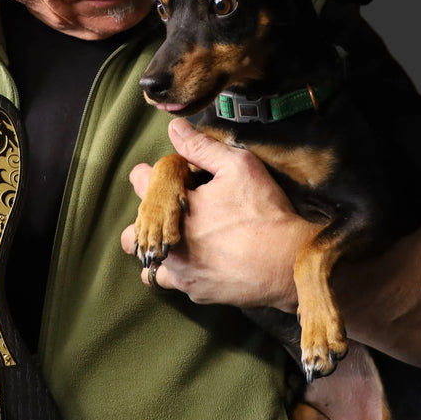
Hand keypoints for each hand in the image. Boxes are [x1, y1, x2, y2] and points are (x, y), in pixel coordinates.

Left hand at [121, 117, 313, 310]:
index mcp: (171, 208)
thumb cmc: (263, 212)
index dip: (150, 176)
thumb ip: (201, 147)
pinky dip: (179, 273)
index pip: (140, 183)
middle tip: (171, 213)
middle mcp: (167, 242)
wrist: (288, 262)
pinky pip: (173, 284)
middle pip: (132, 233)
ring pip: (148, 265)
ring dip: (157, 252)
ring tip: (177, 243)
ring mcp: (179, 271)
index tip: (167, 177)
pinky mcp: (194, 291)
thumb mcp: (237, 167)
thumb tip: (174, 128)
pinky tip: (198, 261)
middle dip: (145, 221)